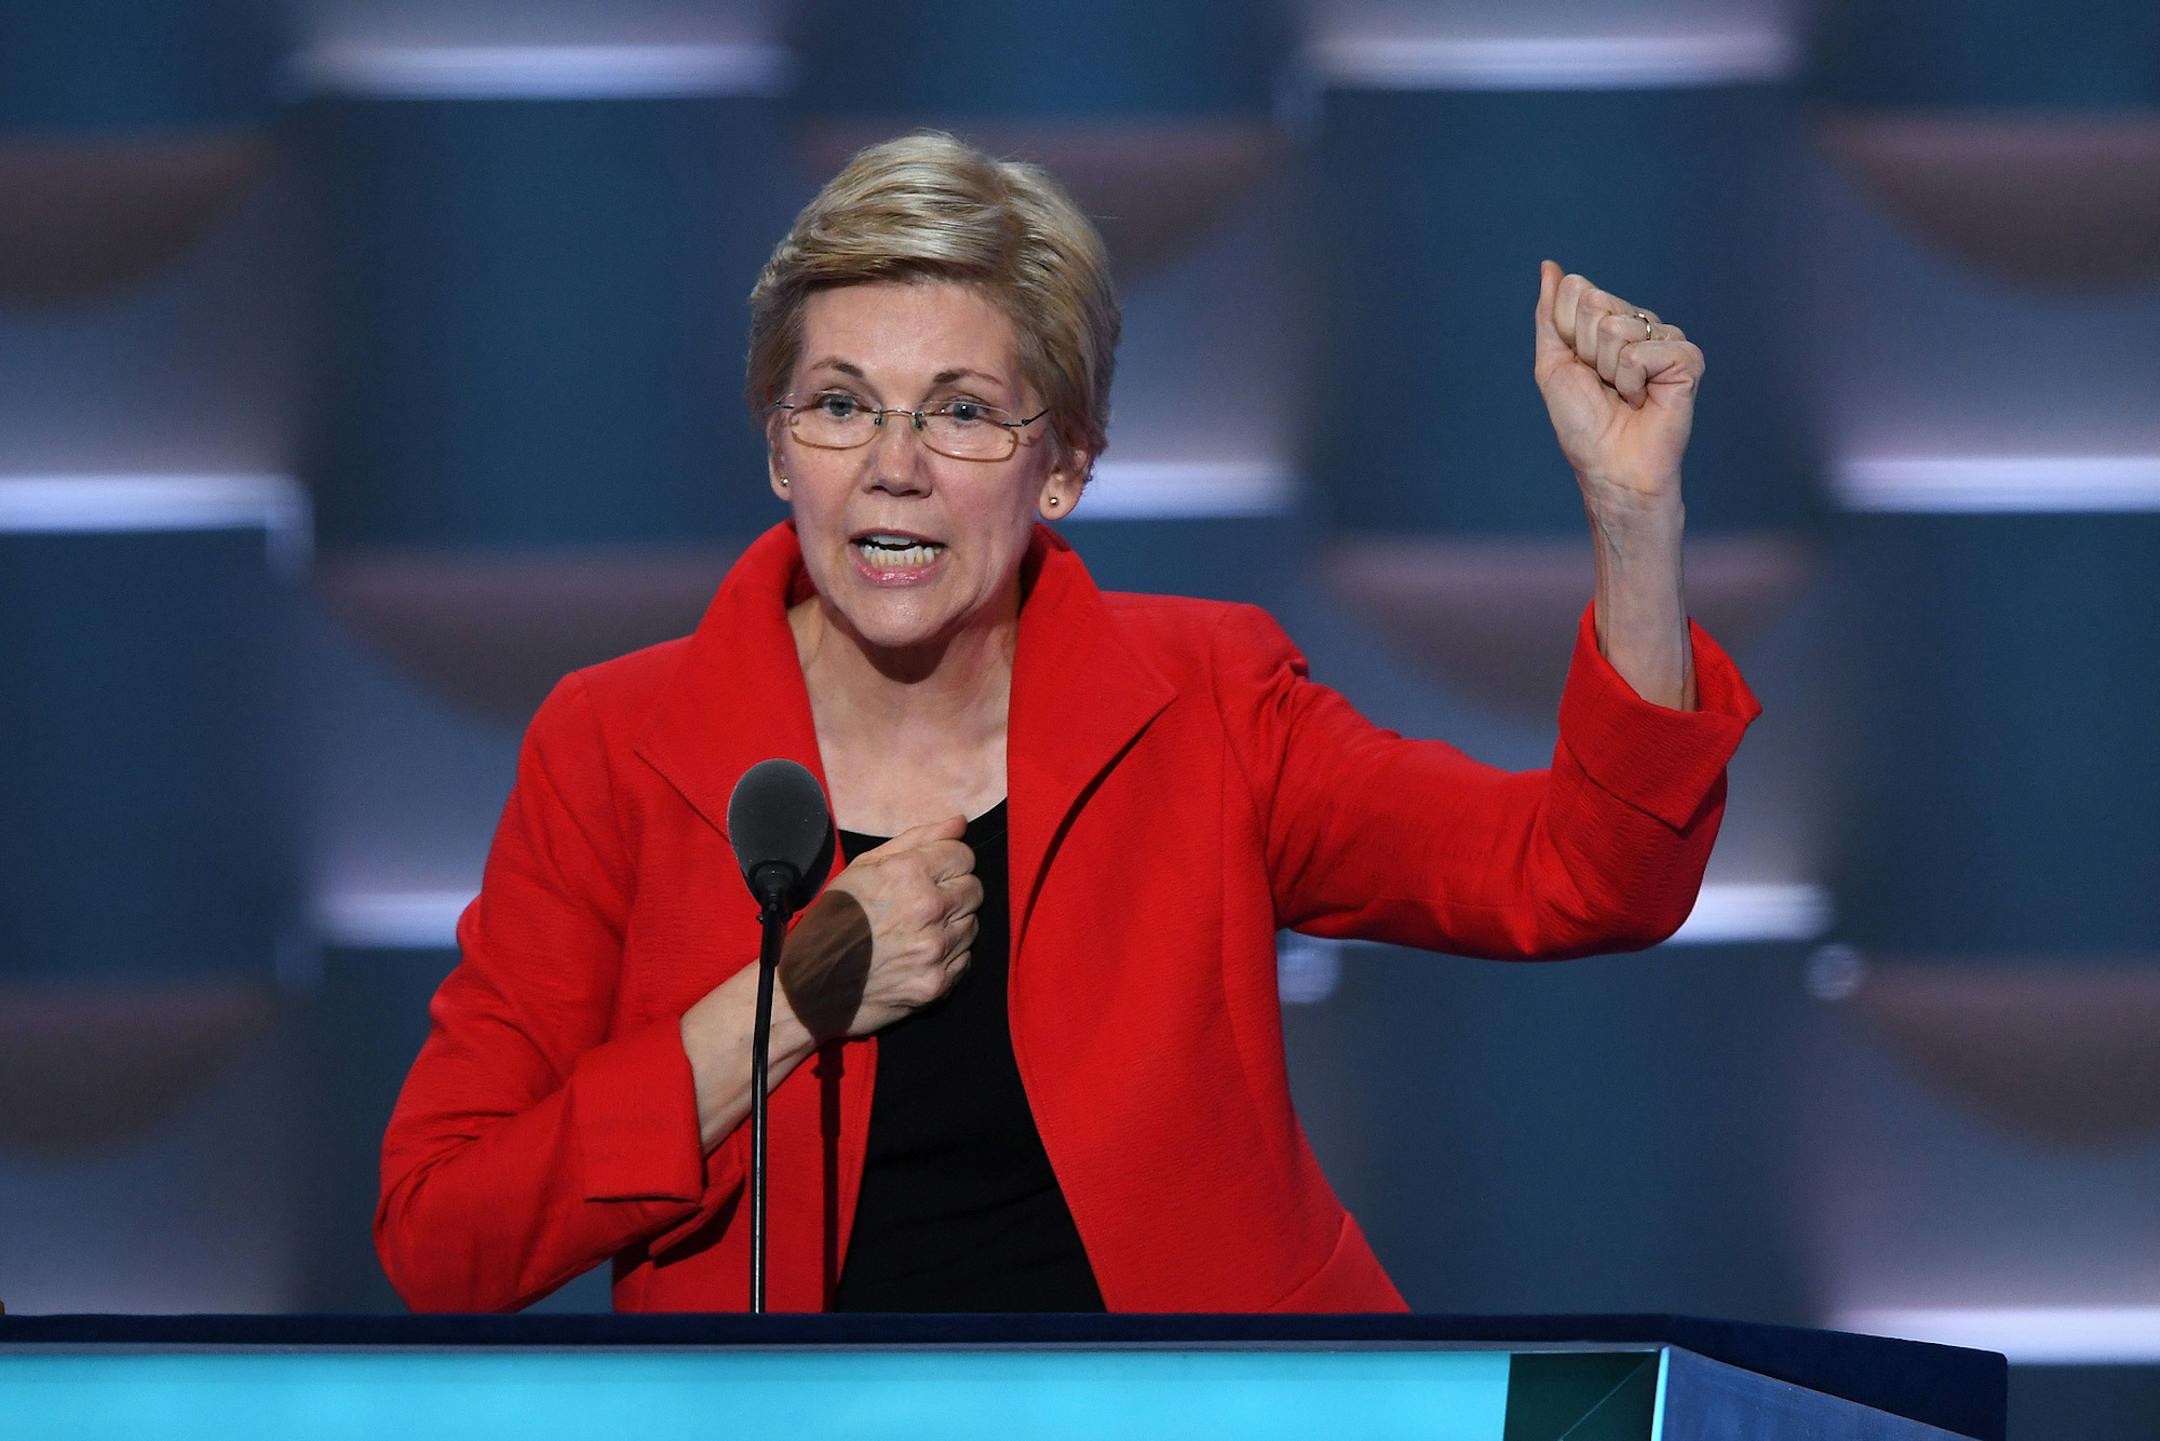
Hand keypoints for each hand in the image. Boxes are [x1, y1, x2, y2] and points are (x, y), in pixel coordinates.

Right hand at [779, 814, 979, 1040]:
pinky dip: (948, 955)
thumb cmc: (831, 922)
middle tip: (925, 902)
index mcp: (908, 874)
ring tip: (918, 930)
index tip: (934, 872)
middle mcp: (928, 910)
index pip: (963, 855)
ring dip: (952, 924)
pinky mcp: (938, 983)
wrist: (809, 988)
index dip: (948, 861)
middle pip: (974, 888)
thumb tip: (959, 823)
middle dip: (954, 890)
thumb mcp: (863, 868)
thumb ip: (916, 840)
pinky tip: (919, 954)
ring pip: (972, 923)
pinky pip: (965, 958)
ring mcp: (935, 950)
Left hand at [1533, 260, 1703, 512]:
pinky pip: (1641, 350)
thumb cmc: (1583, 424)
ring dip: (1608, 370)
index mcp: (1607, 320)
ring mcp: (1664, 339)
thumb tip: (1549, 266)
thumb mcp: (1552, 364)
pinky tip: (1644, 398)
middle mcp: (1638, 324)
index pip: (1575, 290)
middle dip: (1585, 351)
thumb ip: (1550, 315)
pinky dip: (1632, 380)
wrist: (1609, 465)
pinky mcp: (1686, 359)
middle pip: (1593, 302)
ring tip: (1623, 395)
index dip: (1566, 334)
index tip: (1578, 367)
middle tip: (1601, 384)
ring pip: (1616, 326)